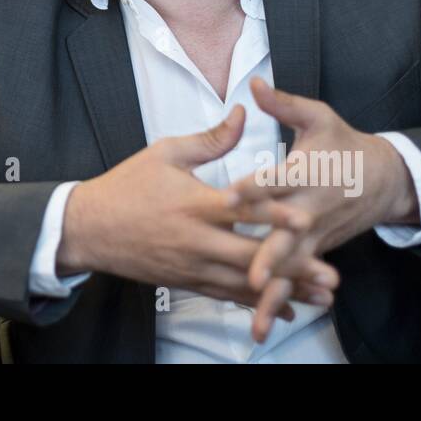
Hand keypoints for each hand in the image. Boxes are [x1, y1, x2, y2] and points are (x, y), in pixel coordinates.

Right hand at [58, 103, 341, 317]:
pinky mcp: (187, 282)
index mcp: (194, 203)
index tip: (306, 219)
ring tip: (322, 297)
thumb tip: (241, 112)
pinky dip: (259, 304)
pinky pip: (228, 297)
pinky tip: (287, 308)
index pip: (241, 210)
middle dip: (293, 267)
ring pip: (245, 283)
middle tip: (331, 274)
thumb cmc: (127, 186)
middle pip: (252, 256)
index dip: (274, 215)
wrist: (89, 229)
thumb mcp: (165, 152)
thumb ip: (210, 138)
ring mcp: (192, 266)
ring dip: (286, 290)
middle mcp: (196, 240)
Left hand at [229, 76, 418, 341]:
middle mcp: (311, 209)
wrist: (387, 179)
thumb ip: (283, 104)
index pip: (279, 180)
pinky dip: (284, 299)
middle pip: (288, 235)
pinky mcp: (317, 251)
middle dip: (271, 255)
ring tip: (256, 316)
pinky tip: (263, 321)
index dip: (255, 188)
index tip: (229, 196)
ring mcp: (316, 235)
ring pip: (294, 266)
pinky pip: (298, 277)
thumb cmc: (344, 144)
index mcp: (308, 172)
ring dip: (277, 290)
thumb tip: (252, 83)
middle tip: (251, 273)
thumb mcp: (319, 117)